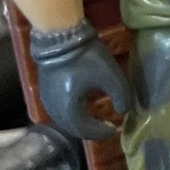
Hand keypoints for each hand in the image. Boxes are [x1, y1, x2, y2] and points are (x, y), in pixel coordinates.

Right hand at [28, 20, 131, 140]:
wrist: (60, 36)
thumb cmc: (86, 58)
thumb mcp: (111, 77)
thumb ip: (122, 97)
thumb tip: (123, 111)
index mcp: (68, 110)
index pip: (85, 130)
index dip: (101, 132)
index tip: (114, 129)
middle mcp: (53, 109)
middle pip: (73, 128)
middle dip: (90, 130)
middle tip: (106, 127)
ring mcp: (46, 99)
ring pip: (65, 119)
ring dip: (81, 122)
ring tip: (96, 119)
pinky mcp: (45, 90)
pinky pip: (59, 109)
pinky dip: (72, 113)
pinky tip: (82, 107)